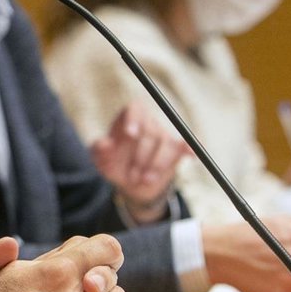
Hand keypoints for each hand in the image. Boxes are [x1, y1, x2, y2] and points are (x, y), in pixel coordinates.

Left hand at [91, 101, 188, 220]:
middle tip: (132, 176)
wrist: (130, 183)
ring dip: (156, 164)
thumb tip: (105, 143)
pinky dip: (190, 147)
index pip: (135, 108)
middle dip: (141, 155)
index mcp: (127, 119)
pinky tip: (191, 154)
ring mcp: (163, 136)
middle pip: (150, 130)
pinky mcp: (176, 150)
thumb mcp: (101, 159)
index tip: (130, 135)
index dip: (133, 118)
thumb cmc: (113, 164)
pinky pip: (186, 145)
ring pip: (165, 143)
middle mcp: (147, 123)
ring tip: (144, 180)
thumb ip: (100, 150)